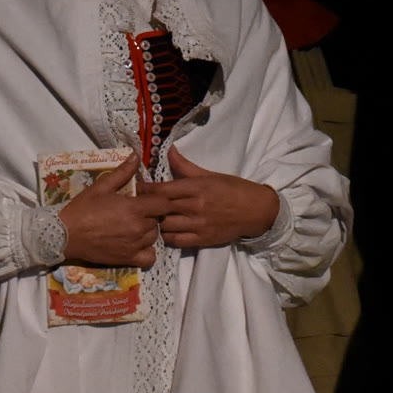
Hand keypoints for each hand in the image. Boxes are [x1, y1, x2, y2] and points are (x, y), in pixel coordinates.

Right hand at [56, 154, 158, 269]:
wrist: (65, 234)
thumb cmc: (82, 208)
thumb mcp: (100, 187)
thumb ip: (122, 172)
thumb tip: (136, 156)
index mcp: (134, 208)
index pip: (163, 204)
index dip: (158, 200)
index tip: (147, 200)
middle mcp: (138, 227)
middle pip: (159, 220)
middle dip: (150, 214)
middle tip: (135, 212)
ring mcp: (134, 245)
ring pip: (154, 236)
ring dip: (147, 231)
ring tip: (132, 227)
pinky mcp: (128, 259)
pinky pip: (150, 258)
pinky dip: (147, 251)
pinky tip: (137, 245)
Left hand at [142, 148, 282, 250]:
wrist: (256, 211)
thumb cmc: (233, 189)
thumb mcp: (210, 175)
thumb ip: (186, 166)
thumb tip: (169, 151)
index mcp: (197, 187)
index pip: (162, 190)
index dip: (145, 190)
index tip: (136, 188)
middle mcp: (196, 206)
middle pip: (160, 209)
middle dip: (147, 207)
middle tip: (138, 205)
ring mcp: (199, 225)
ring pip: (165, 226)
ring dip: (156, 223)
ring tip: (152, 219)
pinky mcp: (203, 239)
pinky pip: (176, 241)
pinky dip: (167, 237)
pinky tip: (165, 231)